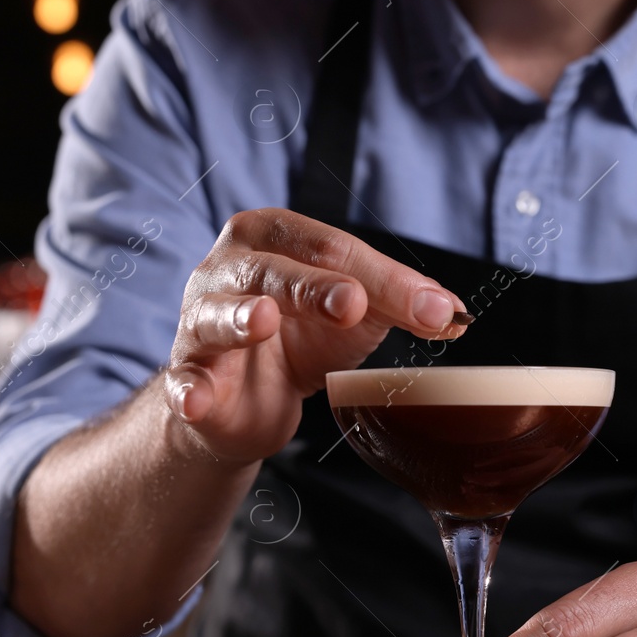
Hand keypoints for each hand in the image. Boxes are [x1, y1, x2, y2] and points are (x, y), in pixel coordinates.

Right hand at [163, 208, 467, 463]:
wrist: (247, 401)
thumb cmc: (300, 337)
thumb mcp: (357, 314)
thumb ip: (400, 303)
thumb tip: (452, 311)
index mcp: (274, 235)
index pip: (332, 248)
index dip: (386, 279)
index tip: (436, 312)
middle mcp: (230, 267)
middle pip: (275, 270)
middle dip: (315, 287)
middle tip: (353, 305)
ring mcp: (200, 318)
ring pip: (219, 313)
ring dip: (240, 318)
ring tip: (263, 322)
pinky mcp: (187, 373)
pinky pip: (185, 380)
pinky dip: (188, 390)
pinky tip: (195, 399)